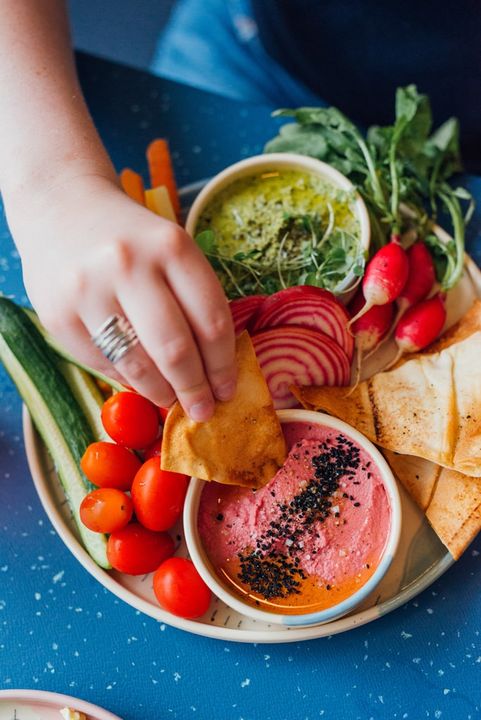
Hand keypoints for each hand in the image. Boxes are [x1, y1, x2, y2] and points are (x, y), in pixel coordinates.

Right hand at [9, 175, 236, 420]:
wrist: (62, 208)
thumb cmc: (132, 239)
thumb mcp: (172, 251)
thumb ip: (193, 301)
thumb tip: (213, 372)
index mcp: (171, 246)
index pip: (212, 322)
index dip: (225, 365)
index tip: (228, 389)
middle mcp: (129, 265)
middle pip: (176, 350)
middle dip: (195, 391)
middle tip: (203, 410)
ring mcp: (89, 290)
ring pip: (138, 366)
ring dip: (162, 393)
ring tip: (171, 399)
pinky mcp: (58, 315)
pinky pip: (102, 364)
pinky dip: (126, 379)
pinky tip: (137, 378)